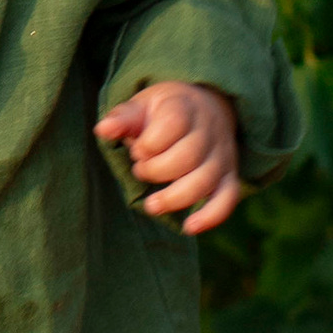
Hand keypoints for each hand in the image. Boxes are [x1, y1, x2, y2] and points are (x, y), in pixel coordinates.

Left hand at [93, 81, 242, 235]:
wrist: (205, 108)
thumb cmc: (164, 112)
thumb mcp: (142, 105)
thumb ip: (123, 119)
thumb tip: (103, 130)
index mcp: (185, 108)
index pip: (173, 123)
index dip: (149, 143)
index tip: (137, 150)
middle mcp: (209, 131)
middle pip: (188, 156)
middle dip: (157, 170)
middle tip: (140, 170)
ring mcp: (222, 155)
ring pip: (206, 181)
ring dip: (175, 197)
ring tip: (151, 205)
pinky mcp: (229, 176)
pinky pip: (228, 198)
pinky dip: (211, 216)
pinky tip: (189, 227)